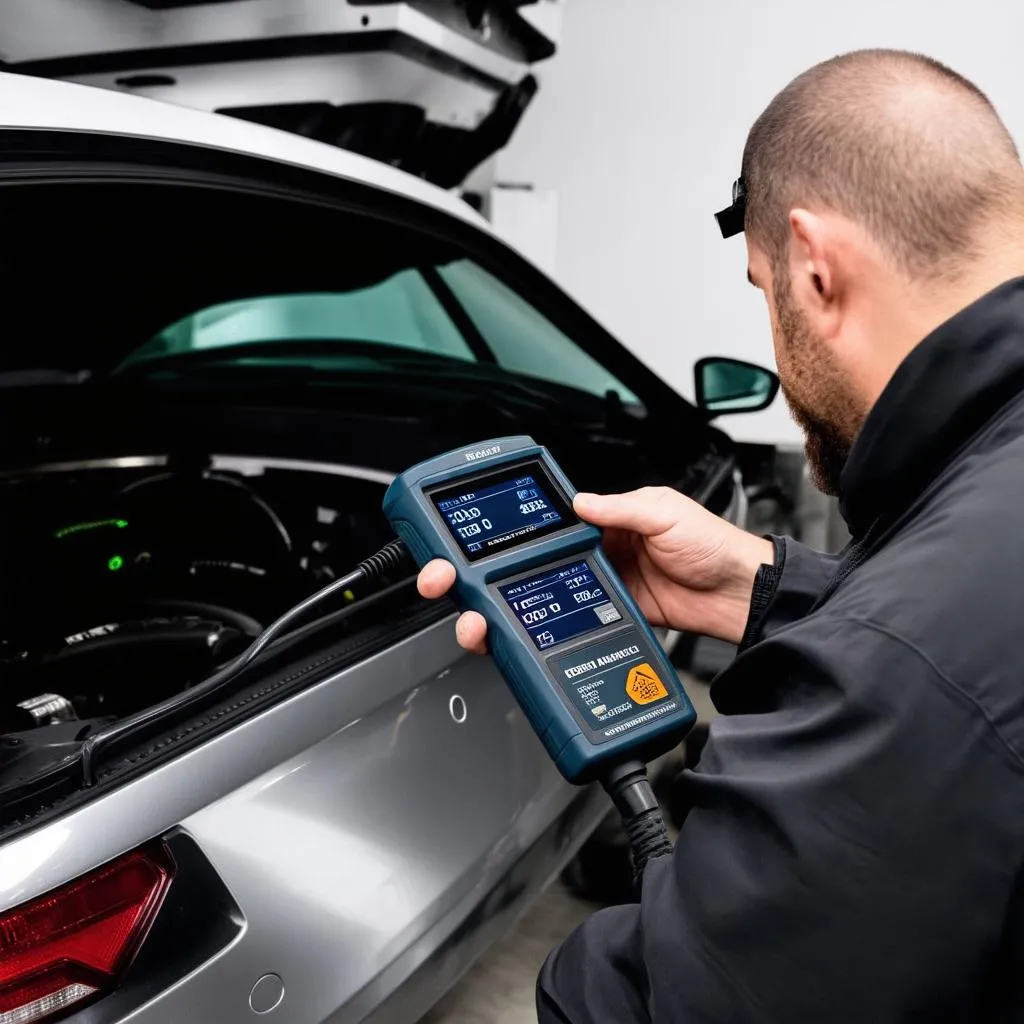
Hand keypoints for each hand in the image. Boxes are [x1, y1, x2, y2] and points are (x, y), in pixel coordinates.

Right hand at [416, 487, 773, 653]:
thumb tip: (577, 503)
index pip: (538, 522)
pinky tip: (512, 639)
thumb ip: (619, 509)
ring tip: (474, 619)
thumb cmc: (711, 544)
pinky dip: (532, 635)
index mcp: (599, 520)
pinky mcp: (603, 619)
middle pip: (519, 565)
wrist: (738, 595)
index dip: (498, 530)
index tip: (461, 537)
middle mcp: (589, 554)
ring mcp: (593, 589)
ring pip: (531, 600)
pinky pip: (560, 626)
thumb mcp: (664, 511)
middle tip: (447, 581)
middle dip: (474, 574)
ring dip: (494, 610)